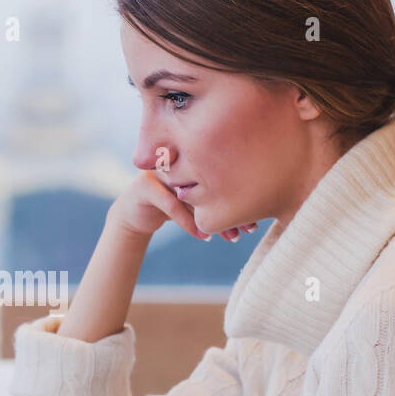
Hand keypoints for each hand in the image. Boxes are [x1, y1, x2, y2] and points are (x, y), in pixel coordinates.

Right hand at [108, 171, 258, 242]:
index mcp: (194, 157)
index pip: (223, 174)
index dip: (242, 195)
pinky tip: (203, 236)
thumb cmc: (172, 206)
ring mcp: (160, 171)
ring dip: (214, 218)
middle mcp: (179, 160)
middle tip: (251, 229)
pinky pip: (172, 205)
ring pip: (194, 195)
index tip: (258, 219)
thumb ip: (219, 198)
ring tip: (233, 238)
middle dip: (233, 208)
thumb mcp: (198, 200)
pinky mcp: (145, 185)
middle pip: (211, 183)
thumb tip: (259, 208)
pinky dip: (189, 223)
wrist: (135, 213)